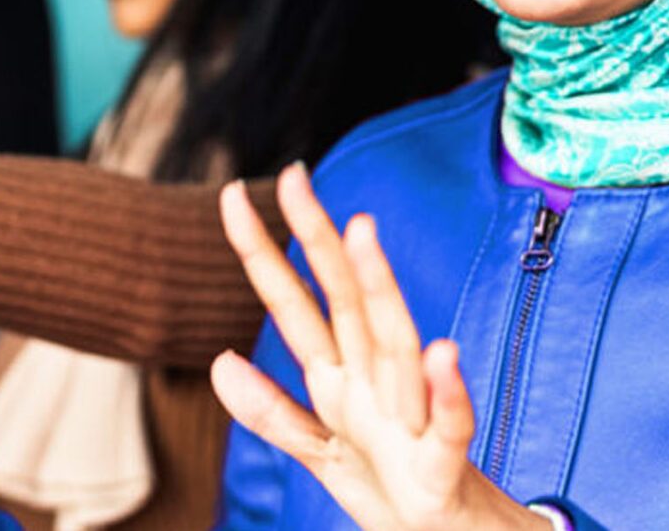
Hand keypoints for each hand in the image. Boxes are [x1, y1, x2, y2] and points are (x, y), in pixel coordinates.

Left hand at [209, 164, 551, 530]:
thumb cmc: (396, 489)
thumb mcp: (322, 452)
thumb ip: (272, 412)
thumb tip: (219, 361)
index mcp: (340, 380)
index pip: (296, 306)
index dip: (262, 254)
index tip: (231, 195)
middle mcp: (376, 385)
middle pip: (346, 303)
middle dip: (320, 242)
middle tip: (294, 178)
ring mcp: (412, 420)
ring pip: (395, 347)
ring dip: (380, 292)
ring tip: (361, 233)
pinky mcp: (443, 468)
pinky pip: (449, 427)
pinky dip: (447, 393)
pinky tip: (442, 354)